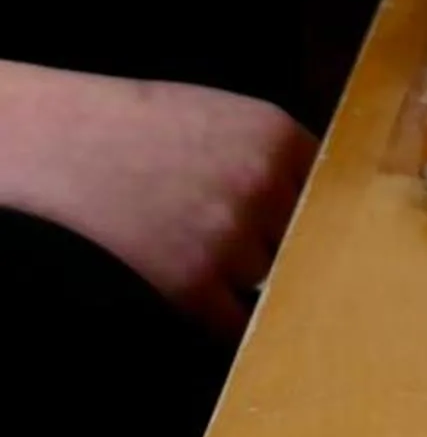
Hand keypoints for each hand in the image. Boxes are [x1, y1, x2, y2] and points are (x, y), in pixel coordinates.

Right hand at [0, 68, 315, 341]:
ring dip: (257, 274)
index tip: (327, 223)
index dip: (322, 205)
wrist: (84, 144)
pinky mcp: (193, 283)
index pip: (331, 186)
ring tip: (225, 258)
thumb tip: (317, 193)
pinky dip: (237, 321)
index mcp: (280, 139)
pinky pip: (237, 320)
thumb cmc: (156, 123)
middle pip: (307, 234)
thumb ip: (281, 152)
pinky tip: (229, 310)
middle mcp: (265, 189)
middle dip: (289, 239)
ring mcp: (230, 239)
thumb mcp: (237, 115)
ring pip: (272, 275)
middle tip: (279, 247)